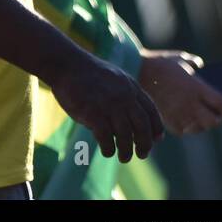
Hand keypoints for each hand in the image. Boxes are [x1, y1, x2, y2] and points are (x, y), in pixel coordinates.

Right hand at [49, 51, 164, 161]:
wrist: (65, 63)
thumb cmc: (85, 73)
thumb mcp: (113, 77)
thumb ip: (125, 94)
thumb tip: (130, 118)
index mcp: (131, 87)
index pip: (151, 111)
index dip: (156, 128)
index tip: (156, 140)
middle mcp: (124, 96)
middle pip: (142, 126)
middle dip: (144, 144)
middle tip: (142, 154)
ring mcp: (108, 105)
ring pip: (125, 135)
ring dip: (126, 151)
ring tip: (123, 158)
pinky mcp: (92, 112)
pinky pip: (106, 137)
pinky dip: (109, 148)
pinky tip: (106, 151)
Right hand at [140, 49, 221, 134]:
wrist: (134, 73)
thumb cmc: (158, 63)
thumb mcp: (177, 58)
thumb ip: (191, 62)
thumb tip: (199, 64)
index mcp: (196, 87)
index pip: (221, 105)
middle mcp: (190, 103)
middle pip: (212, 121)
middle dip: (215, 119)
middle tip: (214, 116)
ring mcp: (178, 113)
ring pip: (198, 128)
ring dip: (201, 124)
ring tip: (198, 118)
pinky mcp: (166, 120)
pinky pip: (183, 130)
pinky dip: (186, 127)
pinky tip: (184, 119)